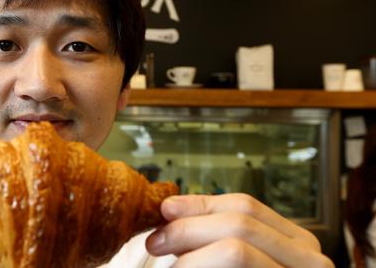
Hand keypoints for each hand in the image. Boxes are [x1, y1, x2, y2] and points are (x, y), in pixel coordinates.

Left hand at [145, 193, 333, 266]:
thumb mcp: (238, 262)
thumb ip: (213, 239)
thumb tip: (170, 210)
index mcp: (296, 245)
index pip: (245, 206)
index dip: (200, 205)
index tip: (165, 210)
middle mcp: (310, 261)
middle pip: (240, 221)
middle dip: (189, 227)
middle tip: (155, 242)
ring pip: (236, 249)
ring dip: (191, 255)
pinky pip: (237, 267)